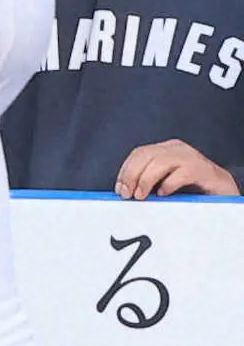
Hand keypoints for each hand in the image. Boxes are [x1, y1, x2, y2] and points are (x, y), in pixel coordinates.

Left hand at [115, 139, 239, 198]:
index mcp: (167, 149)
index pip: (139, 153)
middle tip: (127, 194)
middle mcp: (177, 149)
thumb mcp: (168, 183)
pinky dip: (168, 184)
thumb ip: (151, 183)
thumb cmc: (196, 190)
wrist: (226, 193)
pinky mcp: (203, 170)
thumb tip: (126, 191)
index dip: (126, 170)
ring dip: (146, 180)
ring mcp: (191, 157)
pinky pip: (181, 173)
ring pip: (160, 162)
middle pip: (146, 155)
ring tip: (141, 196)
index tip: (119, 187)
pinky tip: (163, 194)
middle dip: (132, 175)